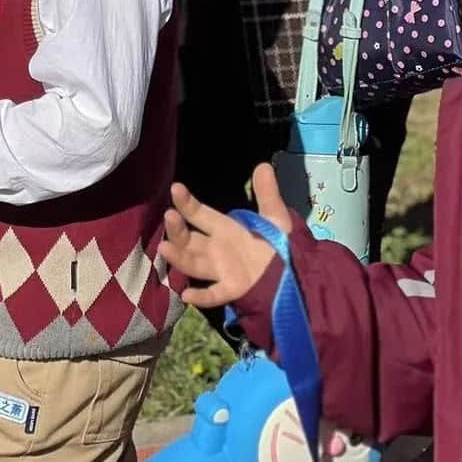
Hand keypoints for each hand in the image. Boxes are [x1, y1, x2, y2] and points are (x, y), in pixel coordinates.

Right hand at [159, 163, 291, 308]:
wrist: (297, 276)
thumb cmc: (280, 245)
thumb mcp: (275, 217)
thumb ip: (267, 194)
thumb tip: (264, 164)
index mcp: (225, 229)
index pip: (200, 214)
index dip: (187, 202)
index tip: (175, 188)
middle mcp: (217, 249)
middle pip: (189, 239)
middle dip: (177, 228)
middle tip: (169, 216)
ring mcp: (222, 271)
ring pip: (194, 264)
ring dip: (179, 257)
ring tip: (164, 248)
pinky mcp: (233, 291)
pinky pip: (214, 294)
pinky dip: (201, 296)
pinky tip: (187, 295)